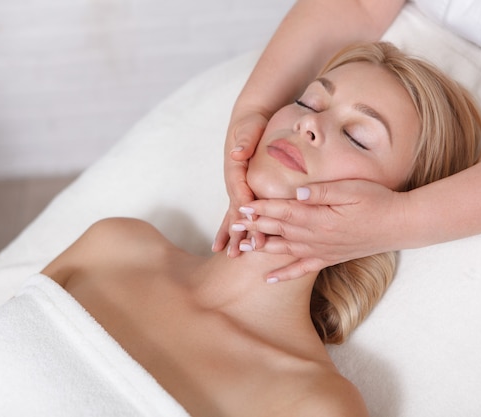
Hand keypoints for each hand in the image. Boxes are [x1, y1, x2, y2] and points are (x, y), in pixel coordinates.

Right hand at [213, 111, 268, 255]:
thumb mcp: (249, 127)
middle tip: (239, 251)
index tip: (251, 223)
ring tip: (230, 255)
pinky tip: (227, 247)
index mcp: (237, 168)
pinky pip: (236, 213)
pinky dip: (232, 230)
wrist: (249, 121)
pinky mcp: (240, 191)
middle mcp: (234, 181)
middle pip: (237, 208)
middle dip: (239, 230)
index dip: (246, 207)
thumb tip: (238, 153)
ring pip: (234, 215)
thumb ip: (245, 140)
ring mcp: (235, 188)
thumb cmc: (252, 124)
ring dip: (233, 235)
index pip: (241, 190)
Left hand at [233, 179, 409, 280]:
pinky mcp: (330, 258)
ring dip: (262, 247)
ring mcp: (323, 250)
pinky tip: (269, 278)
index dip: (262, 208)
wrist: (399, 225)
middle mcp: (318, 237)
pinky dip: (285, 274)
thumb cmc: (377, 201)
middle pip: (279, 230)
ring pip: (286, 249)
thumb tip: (298, 193)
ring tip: (241, 247)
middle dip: (255, 226)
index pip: (284, 211)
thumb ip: (323, 191)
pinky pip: (303, 269)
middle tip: (234, 224)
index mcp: (321, 217)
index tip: (243, 205)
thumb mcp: (351, 189)